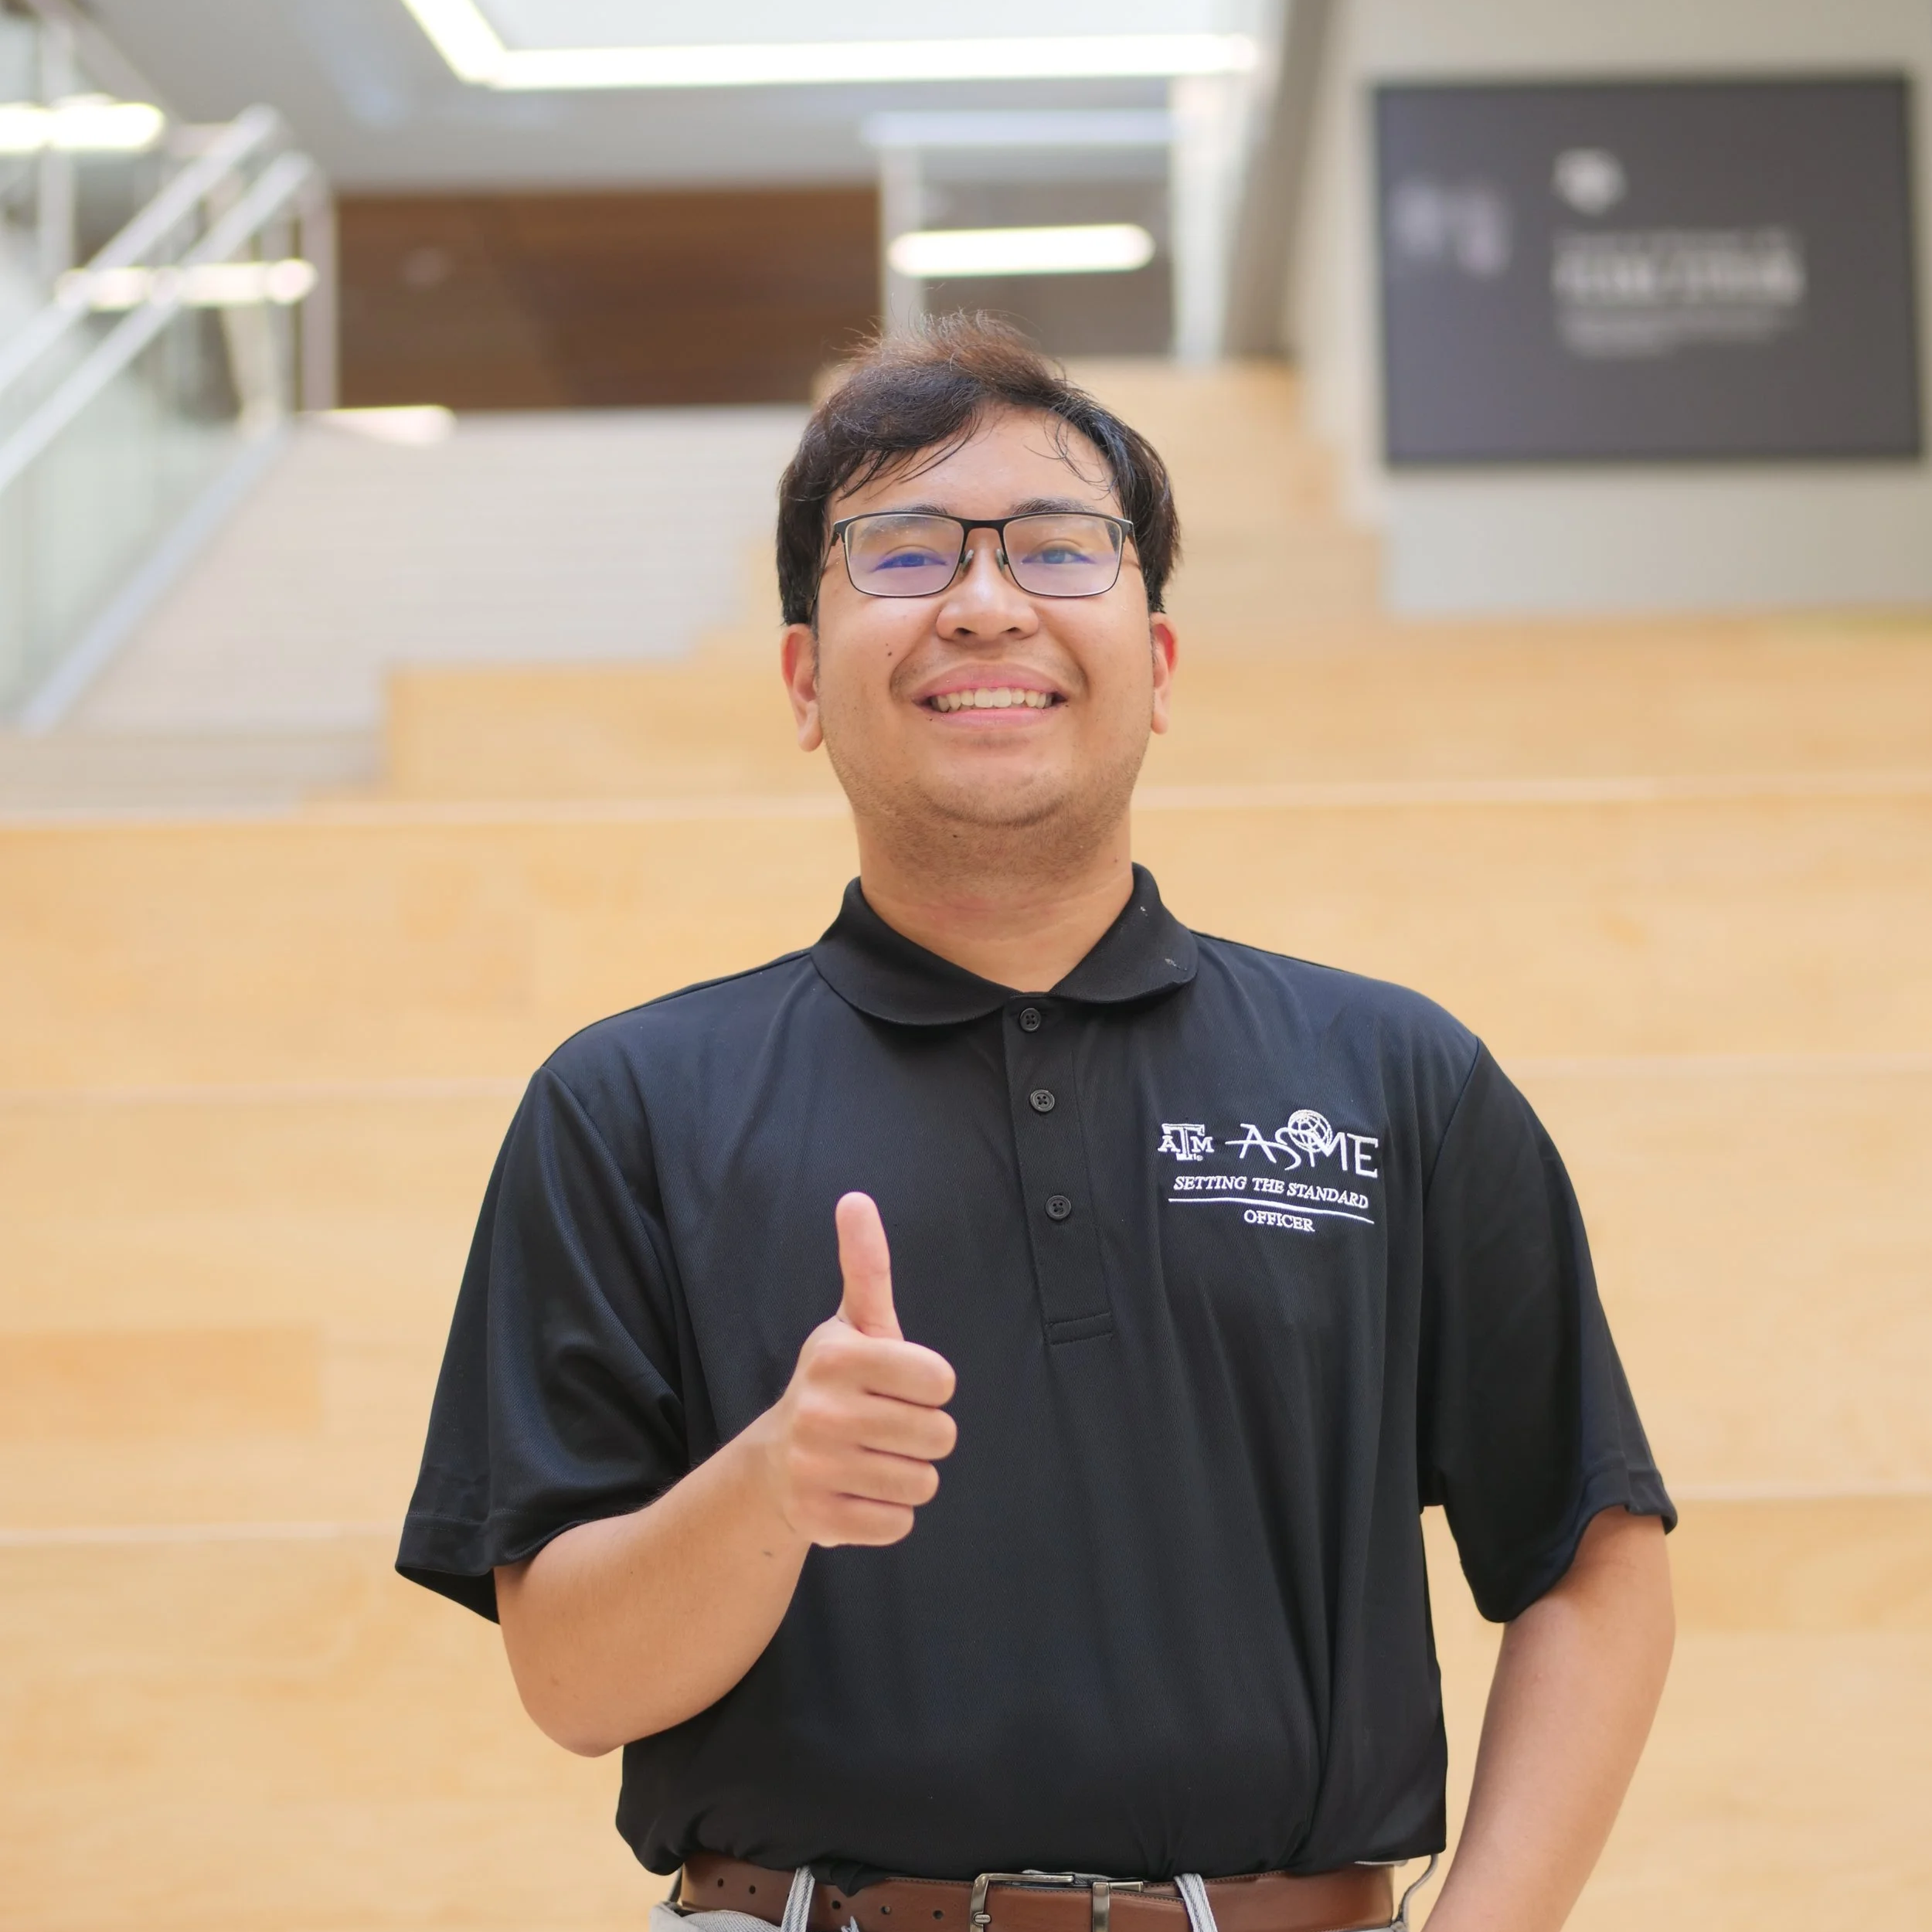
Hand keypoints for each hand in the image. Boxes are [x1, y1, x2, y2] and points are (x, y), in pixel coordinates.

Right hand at [755, 1192, 957, 1547]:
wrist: (775, 1464)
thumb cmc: (835, 1385)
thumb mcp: (853, 1324)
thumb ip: (865, 1264)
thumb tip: (856, 1199)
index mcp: (837, 1358)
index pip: (940, 1380)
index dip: (930, 1386)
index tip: (900, 1385)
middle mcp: (821, 1413)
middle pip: (940, 1436)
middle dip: (925, 1434)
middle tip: (887, 1426)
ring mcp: (817, 1469)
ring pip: (924, 1483)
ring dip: (909, 1475)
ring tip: (873, 1458)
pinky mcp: (820, 1520)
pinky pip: (899, 1523)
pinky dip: (888, 1513)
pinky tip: (860, 1491)